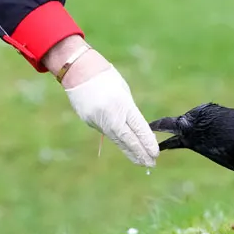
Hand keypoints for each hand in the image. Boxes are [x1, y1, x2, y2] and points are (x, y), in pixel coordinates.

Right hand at [44, 38, 159, 167]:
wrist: (78, 70)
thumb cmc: (105, 77)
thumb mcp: (123, 91)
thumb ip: (128, 110)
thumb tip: (134, 128)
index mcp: (122, 104)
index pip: (138, 128)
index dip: (147, 143)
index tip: (155, 154)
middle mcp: (110, 115)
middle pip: (127, 140)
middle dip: (140, 153)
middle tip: (151, 164)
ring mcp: (97, 120)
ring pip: (116, 140)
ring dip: (129, 152)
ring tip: (140, 161)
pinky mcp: (88, 121)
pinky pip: (105, 131)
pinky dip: (116, 139)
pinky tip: (124, 146)